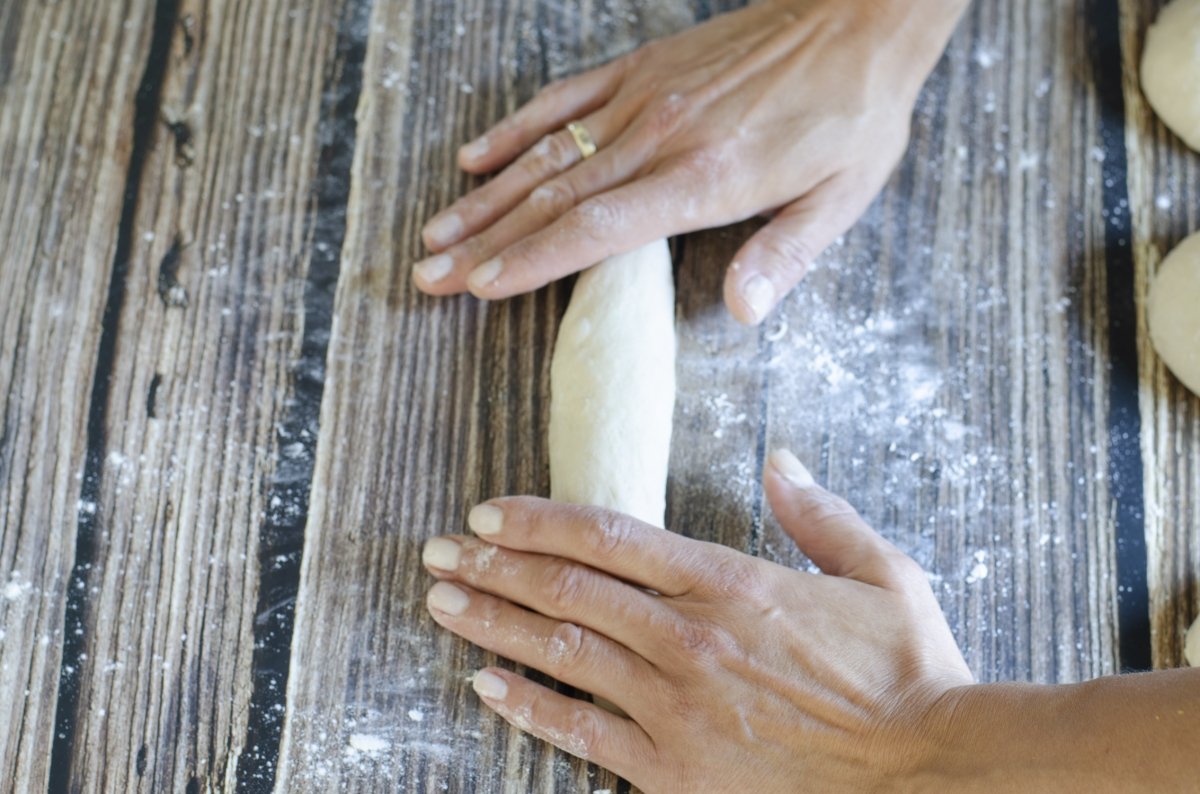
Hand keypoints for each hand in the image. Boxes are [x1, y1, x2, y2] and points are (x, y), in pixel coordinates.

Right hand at [413, 0, 967, 323]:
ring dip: (484, 198)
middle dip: (484, 245)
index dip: (532, 261)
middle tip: (428, 276)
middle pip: (552, 200)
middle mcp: (659, 138)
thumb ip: (785, 255)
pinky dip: (515, 129)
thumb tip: (743, 312)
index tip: (479, 288)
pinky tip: (475, 156)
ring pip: (544, 155)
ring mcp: (643, 98)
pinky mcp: (641, 67)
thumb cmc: (852, 114)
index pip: (596, 229)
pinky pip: (564, 99)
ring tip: (435, 233)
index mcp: (704, 178)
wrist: (856, 16)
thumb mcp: (841, 196)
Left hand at [421, 449, 973, 790]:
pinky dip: (530, 707)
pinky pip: (584, 734)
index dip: (540, 521)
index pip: (611, 537)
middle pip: (568, 592)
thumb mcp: (883, 573)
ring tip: (440, 602)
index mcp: (732, 582)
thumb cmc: (910, 674)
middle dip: (494, 567)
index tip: (490, 512)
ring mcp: (677, 708)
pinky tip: (486, 685)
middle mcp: (690, 638)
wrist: (932, 773)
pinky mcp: (677, 771)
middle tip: (439, 551)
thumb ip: (820, 514)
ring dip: (493, 624)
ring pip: (563, 654)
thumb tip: (780, 459)